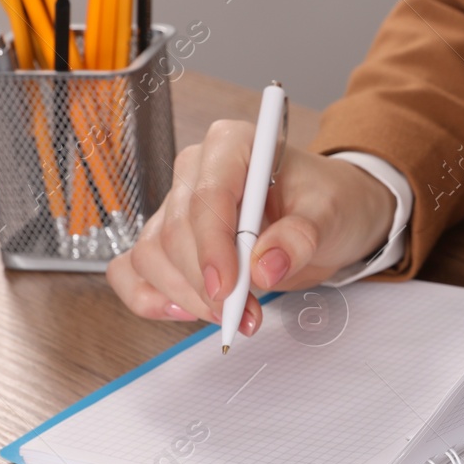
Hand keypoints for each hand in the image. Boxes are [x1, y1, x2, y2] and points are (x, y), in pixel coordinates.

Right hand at [106, 119, 397, 335]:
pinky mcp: (166, 239)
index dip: (212, 246)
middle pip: (177, 232)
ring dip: (186, 297)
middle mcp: (197, 170)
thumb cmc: (326, 202)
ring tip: (233, 318)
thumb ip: (301, 237)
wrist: (325, 216)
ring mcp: (176, 204)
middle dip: (207, 284)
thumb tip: (265, 267)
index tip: (228, 288)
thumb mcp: (330, 215)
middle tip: (245, 315)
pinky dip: (151, 298)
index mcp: (235, 145)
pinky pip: (133, 270)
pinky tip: (185, 311)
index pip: (208, 195)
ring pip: (152, 255)